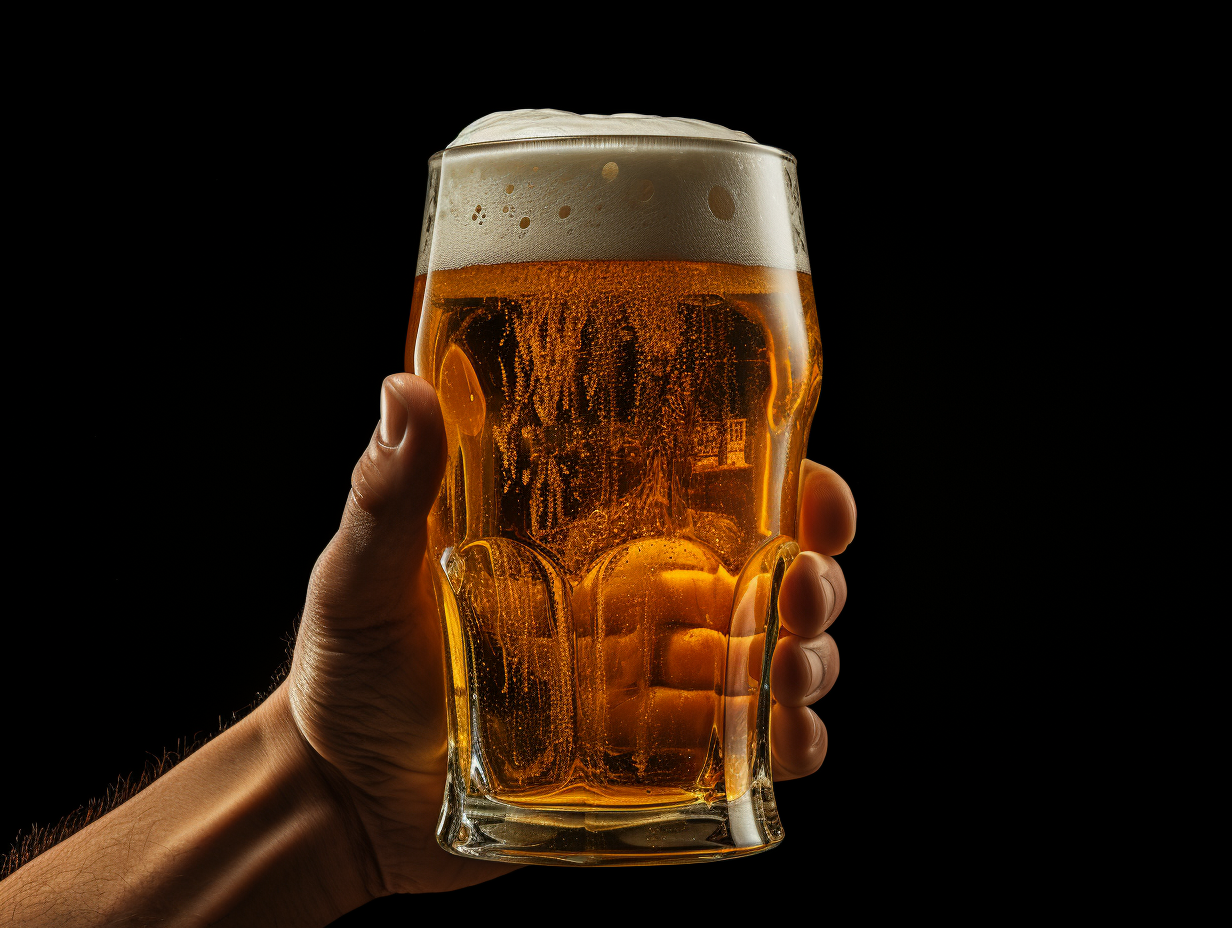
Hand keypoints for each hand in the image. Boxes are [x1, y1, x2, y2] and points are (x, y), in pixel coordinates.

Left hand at [283, 374, 855, 895]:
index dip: (786, 494)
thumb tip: (407, 390)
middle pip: (767, 581)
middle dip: (811, 583)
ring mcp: (648, 689)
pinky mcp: (646, 765)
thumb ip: (387, 494)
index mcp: (593, 547)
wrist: (340, 797)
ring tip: (787, 674)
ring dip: (804, 662)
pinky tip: (780, 747)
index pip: (711, 502)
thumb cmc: (351, 673)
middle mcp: (636, 610)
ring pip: (770, 663)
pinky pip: (743, 756)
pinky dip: (784, 749)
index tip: (815, 496)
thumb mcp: (366, 575)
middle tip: (801, 593)